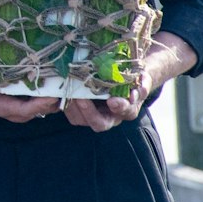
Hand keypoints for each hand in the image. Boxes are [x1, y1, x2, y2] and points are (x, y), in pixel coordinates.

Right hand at [0, 70, 65, 122]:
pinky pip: (39, 102)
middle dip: (54, 101)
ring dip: (53, 98)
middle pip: (40, 110)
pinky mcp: (21, 103)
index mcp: (5, 108)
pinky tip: (55, 83)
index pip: (28, 110)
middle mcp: (15, 112)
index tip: (55, 93)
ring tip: (65, 83)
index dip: (43, 103)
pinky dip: (48, 94)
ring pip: (42, 107)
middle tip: (67, 86)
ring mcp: (19, 109)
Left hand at [62, 33, 193, 131]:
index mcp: (127, 109)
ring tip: (68, 93)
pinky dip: (64, 103)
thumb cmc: (131, 79)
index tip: (113, 101)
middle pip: (98, 123)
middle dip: (89, 112)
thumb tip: (139, 87)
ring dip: (73, 107)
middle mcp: (110, 117)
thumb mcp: (140, 78)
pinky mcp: (79, 110)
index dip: (120, 107)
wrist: (119, 78)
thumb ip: (142, 83)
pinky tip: (60, 92)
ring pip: (80, 119)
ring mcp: (93, 115)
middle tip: (81, 99)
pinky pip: (70, 112)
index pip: (125, 112)